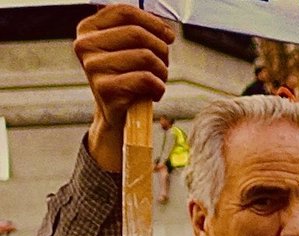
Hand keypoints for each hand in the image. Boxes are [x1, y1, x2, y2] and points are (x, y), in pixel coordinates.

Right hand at [74, 5, 174, 171]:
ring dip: (161, 70)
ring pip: (145, 56)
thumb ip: (140, 31)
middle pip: (138, 33)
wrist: (117, 113)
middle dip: (161, 49)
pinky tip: (153, 93)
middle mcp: (85, 46)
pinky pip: (146, 79)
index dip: (153, 22)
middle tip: (163, 63)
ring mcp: (92, 67)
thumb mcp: (128, 49)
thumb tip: (166, 30)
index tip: (168, 36)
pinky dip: (159, 87)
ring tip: (157, 80)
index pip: (125, 12)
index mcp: (88, 30)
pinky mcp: (105, 89)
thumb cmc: (126, 77)